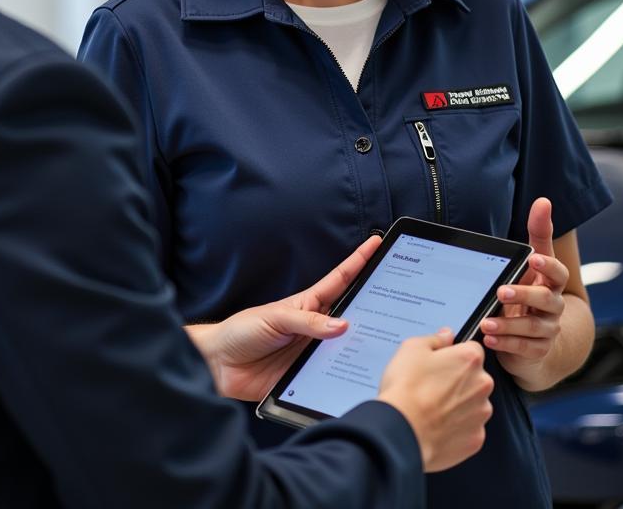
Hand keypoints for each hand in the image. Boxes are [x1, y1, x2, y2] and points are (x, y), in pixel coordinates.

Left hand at [188, 235, 381, 401]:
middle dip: (376, 304)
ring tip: (391, 341)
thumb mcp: (274, 319)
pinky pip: (334, 375)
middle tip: (402, 298)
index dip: (359, 261)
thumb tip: (342, 326)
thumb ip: (307, 323)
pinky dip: (347, 376)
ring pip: (348, 347)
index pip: (340, 280)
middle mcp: (316, 327)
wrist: (220, 365)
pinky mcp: (310, 375)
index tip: (377, 244)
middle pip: (353, 314)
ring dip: (365, 345)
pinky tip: (362, 378)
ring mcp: (315, 351)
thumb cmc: (242, 331)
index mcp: (308, 304)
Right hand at [378, 332, 493, 471]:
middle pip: (475, 377)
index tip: (440, 362)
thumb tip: (446, 336)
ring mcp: (480, 414)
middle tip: (432, 386)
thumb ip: (435, 339)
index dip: (454, 355)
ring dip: (458, 404)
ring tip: (432, 408)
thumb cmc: (406, 388)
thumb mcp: (412, 348)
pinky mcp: (475, 439)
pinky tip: (436, 425)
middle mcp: (482, 385)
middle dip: (458, 380)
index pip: (472, 349)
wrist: (402, 431)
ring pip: (473, 404)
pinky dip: (456, 427)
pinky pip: (469, 428)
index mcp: (469, 359)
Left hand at [480, 197, 568, 383]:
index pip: (557, 272)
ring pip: (533, 328)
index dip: (548, 265)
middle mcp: (553, 306)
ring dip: (508, 324)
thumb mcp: (532, 264)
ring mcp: (548, 330)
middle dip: (524, 294)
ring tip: (487, 323)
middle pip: (546, 300)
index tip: (534, 259)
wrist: (538, 338)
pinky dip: (507, 344)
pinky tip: (490, 339)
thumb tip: (544, 201)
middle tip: (501, 291)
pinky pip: (525, 348)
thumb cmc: (531, 292)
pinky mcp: (538, 350)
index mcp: (550, 282)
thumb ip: (538, 234)